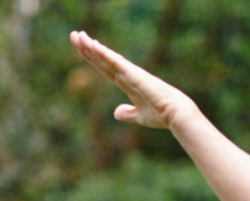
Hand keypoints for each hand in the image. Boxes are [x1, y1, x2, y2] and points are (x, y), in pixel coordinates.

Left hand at [69, 30, 198, 129]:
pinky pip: (115, 61)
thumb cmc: (161, 115)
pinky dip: (103, 53)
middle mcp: (127, 75)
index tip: (82, 48)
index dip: (93, 58)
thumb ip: (127, 113)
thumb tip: (116, 113)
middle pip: (103, 59)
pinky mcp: (133, 74)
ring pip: (106, 57)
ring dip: (91, 46)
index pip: (106, 68)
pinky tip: (92, 44)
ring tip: (78, 35)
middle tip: (74, 34)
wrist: (175, 114)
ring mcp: (130, 73)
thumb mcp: (140, 116)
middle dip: (87, 48)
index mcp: (128, 83)